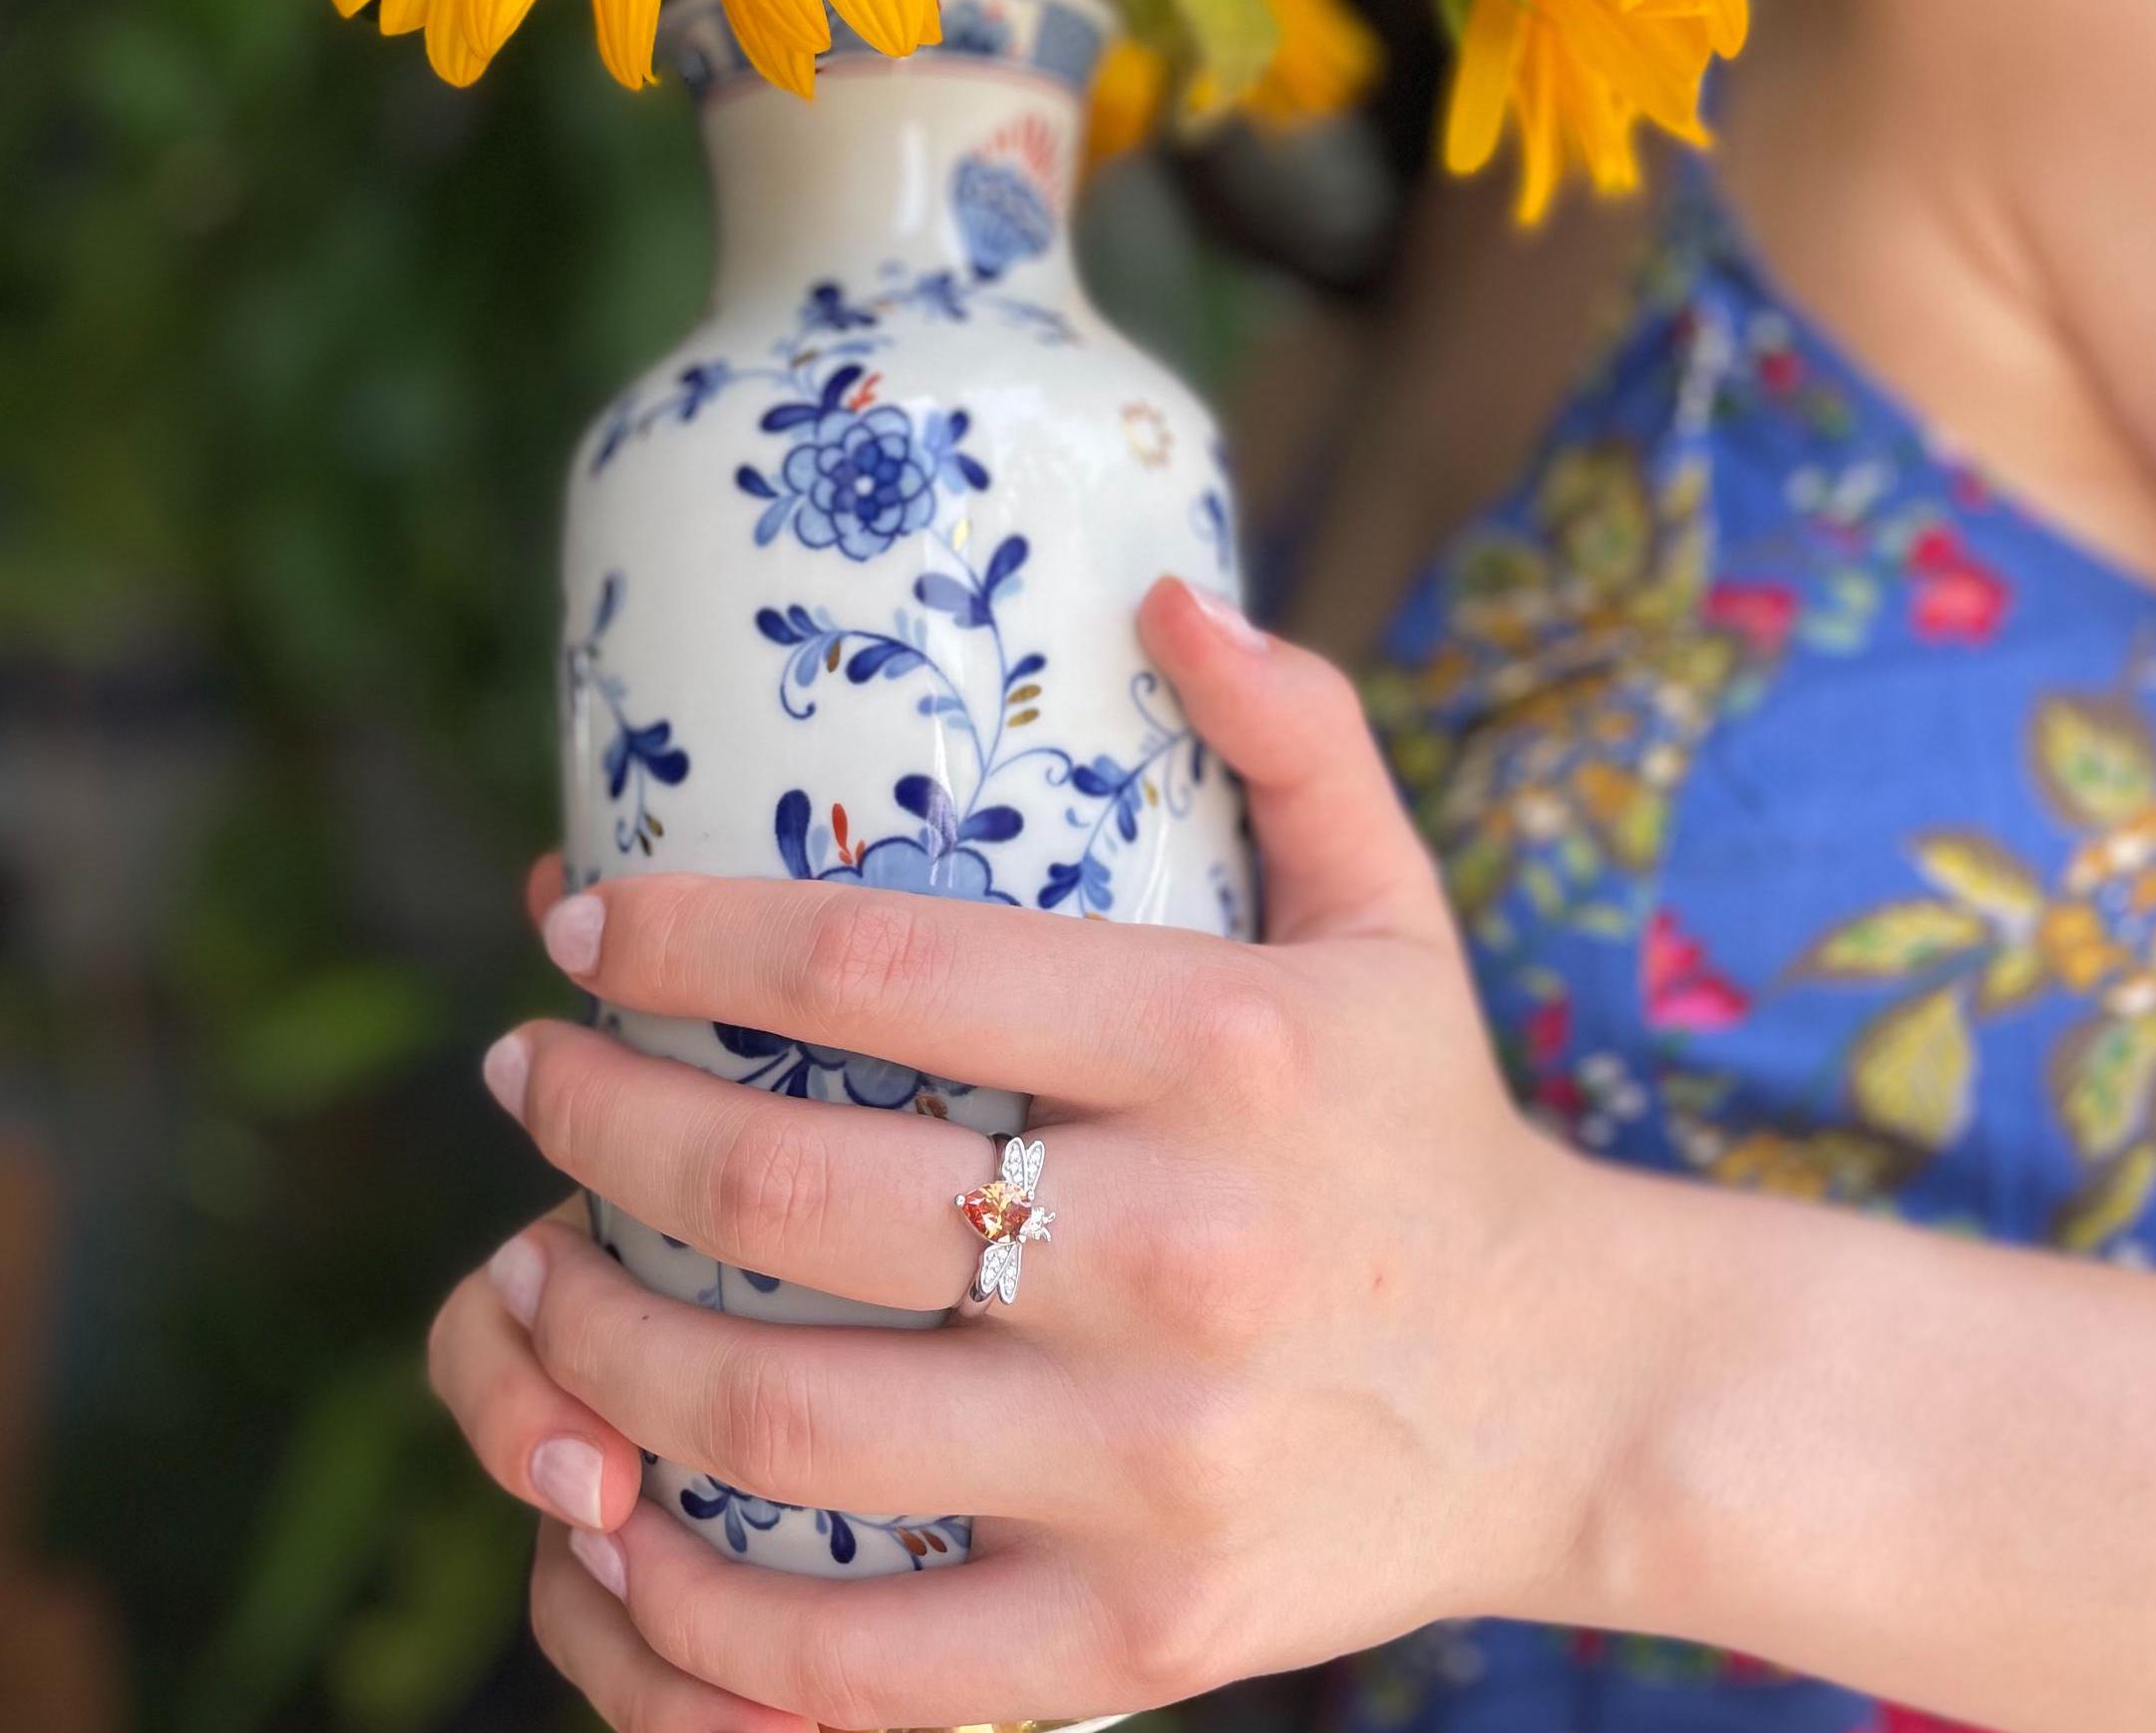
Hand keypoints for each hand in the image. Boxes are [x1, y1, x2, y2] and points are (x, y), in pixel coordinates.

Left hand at [432, 580, 1637, 1731]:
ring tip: (527, 1276)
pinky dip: (680, 1610)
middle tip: (528, 1079)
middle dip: (599, 1125)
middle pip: (791, 1186)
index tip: (579, 921)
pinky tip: (598, 1523)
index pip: (883, 967)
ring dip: (595, 1346)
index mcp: (1228, 1047)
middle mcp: (1185, 1252)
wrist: (1573, 1396)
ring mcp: (1154, 1465)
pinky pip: (849, 1661)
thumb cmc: (1431, 1126)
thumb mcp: (1394, 911)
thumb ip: (1298, 732)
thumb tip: (1167, 586)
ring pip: (779, 1419)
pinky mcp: (1138, 1637)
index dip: (684, 936)